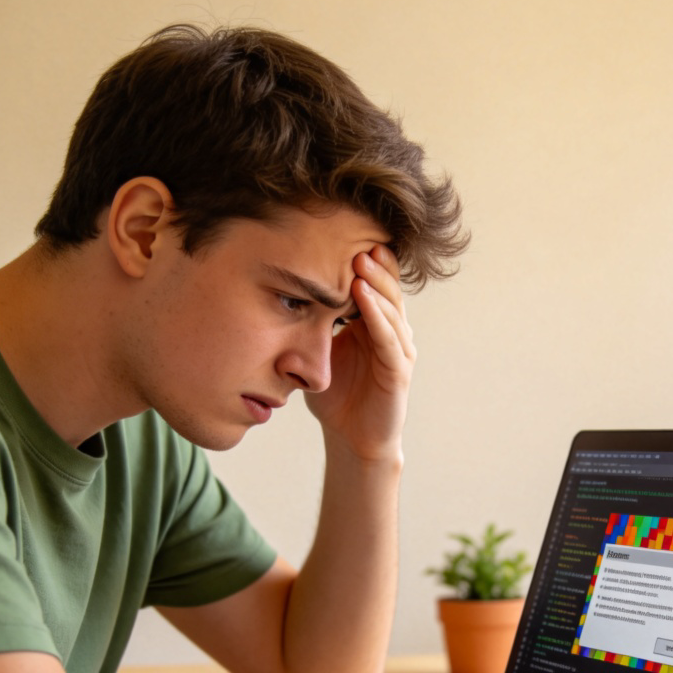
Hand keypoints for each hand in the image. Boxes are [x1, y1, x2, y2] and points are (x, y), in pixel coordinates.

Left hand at [304, 245, 414, 461]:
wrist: (352, 439)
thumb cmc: (336, 398)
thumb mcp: (317, 353)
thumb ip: (308, 326)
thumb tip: (274, 295)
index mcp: (373, 325)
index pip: (374, 284)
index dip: (364, 260)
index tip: (344, 233)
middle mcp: (391, 332)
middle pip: (387, 288)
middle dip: (373, 263)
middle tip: (357, 236)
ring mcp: (398, 350)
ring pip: (390, 308)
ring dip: (376, 282)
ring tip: (360, 259)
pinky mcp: (399, 371)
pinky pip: (389, 337)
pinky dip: (376, 315)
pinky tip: (362, 295)